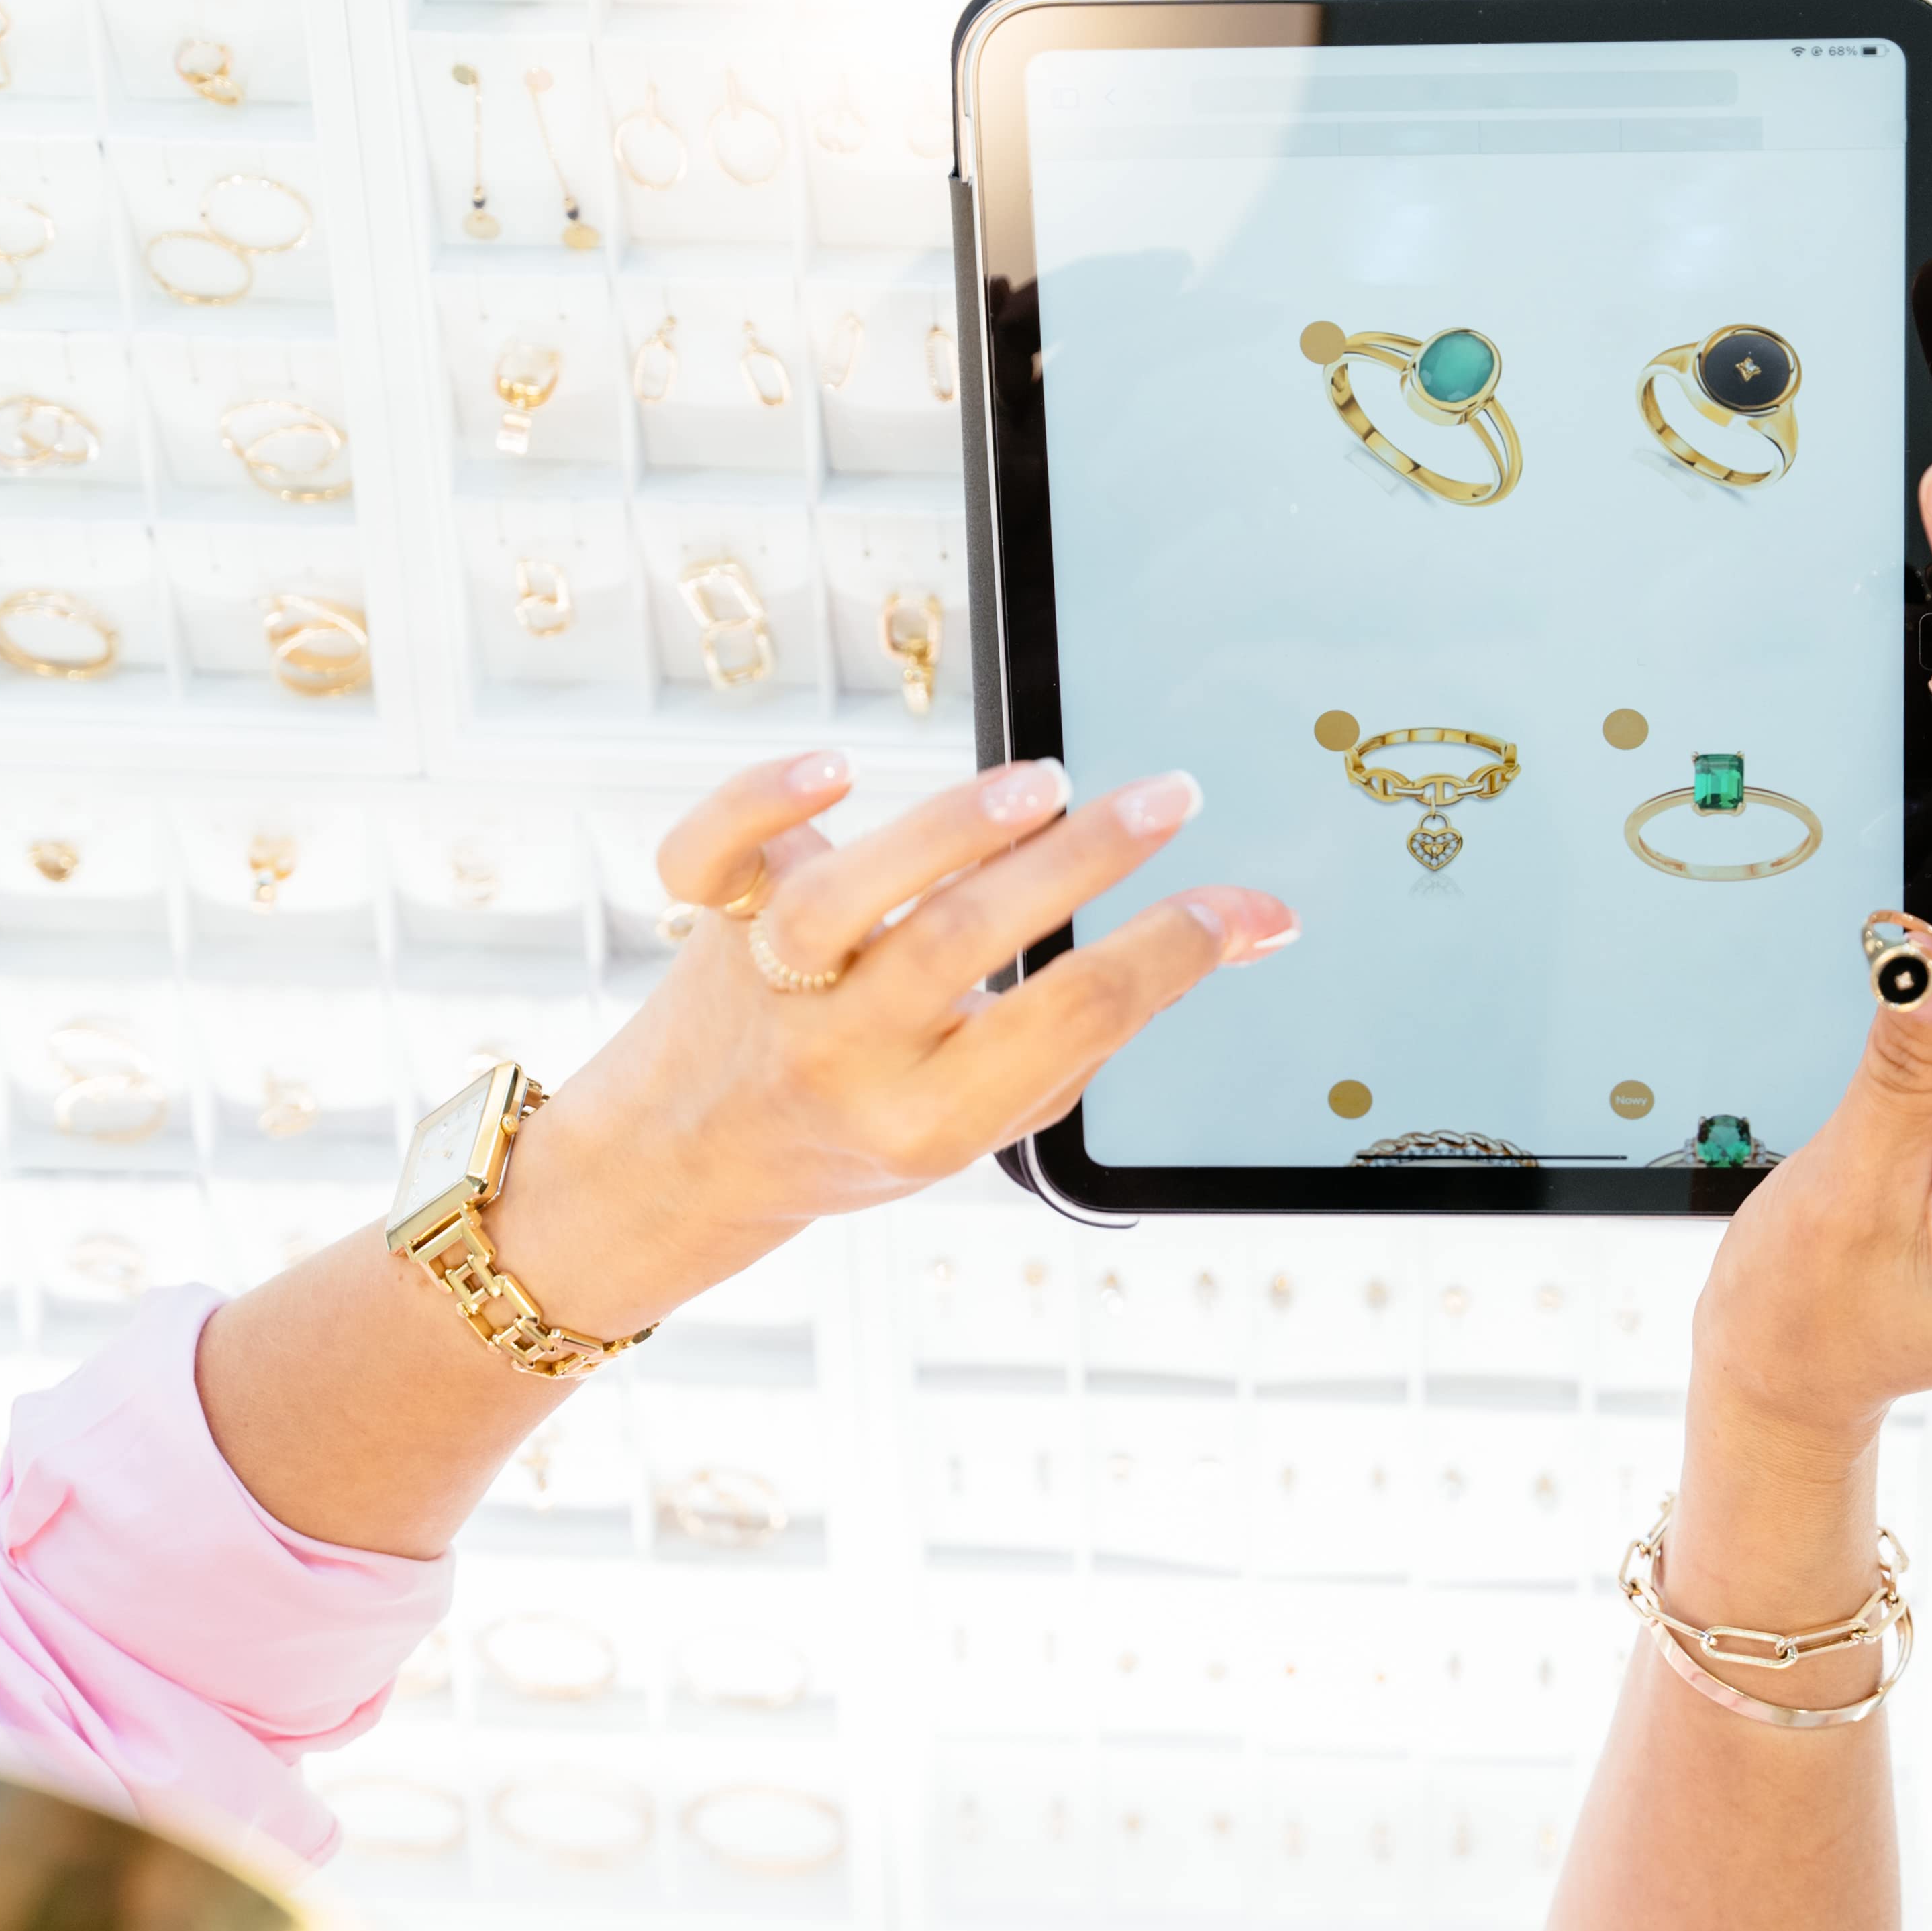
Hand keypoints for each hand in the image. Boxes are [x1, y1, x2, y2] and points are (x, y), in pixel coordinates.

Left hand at [487, 751, 1298, 1329]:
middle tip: (1168, 799)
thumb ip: (1100, 1027)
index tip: (1247, 904)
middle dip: (1080, 864)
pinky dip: (759, 803)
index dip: (1173, 955)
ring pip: (847, 899)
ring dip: (945, 831)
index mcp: (929, 1119)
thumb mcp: (987, 1113)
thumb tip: (1243, 931)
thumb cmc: (861, 1128)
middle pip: (963, 943)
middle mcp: (847, 1055)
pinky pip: (709, 856)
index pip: (1071, 1022)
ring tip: (1044, 784)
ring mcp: (771, 986)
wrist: (684, 1161)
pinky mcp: (715, 920)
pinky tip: (833, 769)